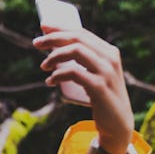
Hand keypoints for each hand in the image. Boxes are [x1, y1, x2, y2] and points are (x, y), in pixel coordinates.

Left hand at [33, 29, 133, 153]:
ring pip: (76, 51)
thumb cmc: (103, 100)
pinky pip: (74, 73)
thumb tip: (59, 52)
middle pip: (77, 38)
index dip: (61, 27)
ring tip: (43, 66)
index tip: (43, 27)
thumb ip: (87, 64)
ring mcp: (106, 72)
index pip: (82, 33)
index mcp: (109, 52)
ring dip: (55, 56)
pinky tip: (50, 81)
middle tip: (36, 43)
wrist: (118, 125)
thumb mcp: (99, 77)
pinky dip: (59, 74)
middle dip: (54, 38)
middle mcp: (109, 58)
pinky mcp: (99, 87)